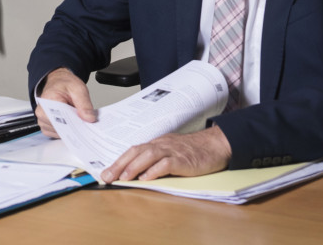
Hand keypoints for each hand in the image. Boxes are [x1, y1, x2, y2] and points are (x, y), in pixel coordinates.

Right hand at [34, 68, 96, 137]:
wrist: (57, 83)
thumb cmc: (64, 84)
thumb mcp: (78, 88)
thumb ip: (84, 103)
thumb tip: (89, 118)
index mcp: (48, 101)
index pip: (61, 118)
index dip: (75, 123)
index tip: (86, 124)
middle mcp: (42, 113)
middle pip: (61, 128)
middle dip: (75, 126)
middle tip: (86, 122)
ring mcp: (43, 121)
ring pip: (60, 133)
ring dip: (71, 129)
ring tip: (77, 119)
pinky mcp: (46, 127)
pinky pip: (57, 135)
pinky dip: (67, 131)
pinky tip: (71, 123)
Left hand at [97, 125, 231, 183]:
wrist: (216, 144)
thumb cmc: (194, 150)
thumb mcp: (172, 151)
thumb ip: (156, 159)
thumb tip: (138, 172)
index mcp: (158, 143)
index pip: (134, 150)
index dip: (119, 161)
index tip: (106, 172)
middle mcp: (162, 145)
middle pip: (137, 152)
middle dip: (120, 164)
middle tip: (107, 176)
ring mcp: (173, 151)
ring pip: (149, 155)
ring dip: (134, 167)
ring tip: (123, 177)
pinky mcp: (184, 159)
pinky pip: (167, 164)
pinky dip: (155, 170)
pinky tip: (147, 178)